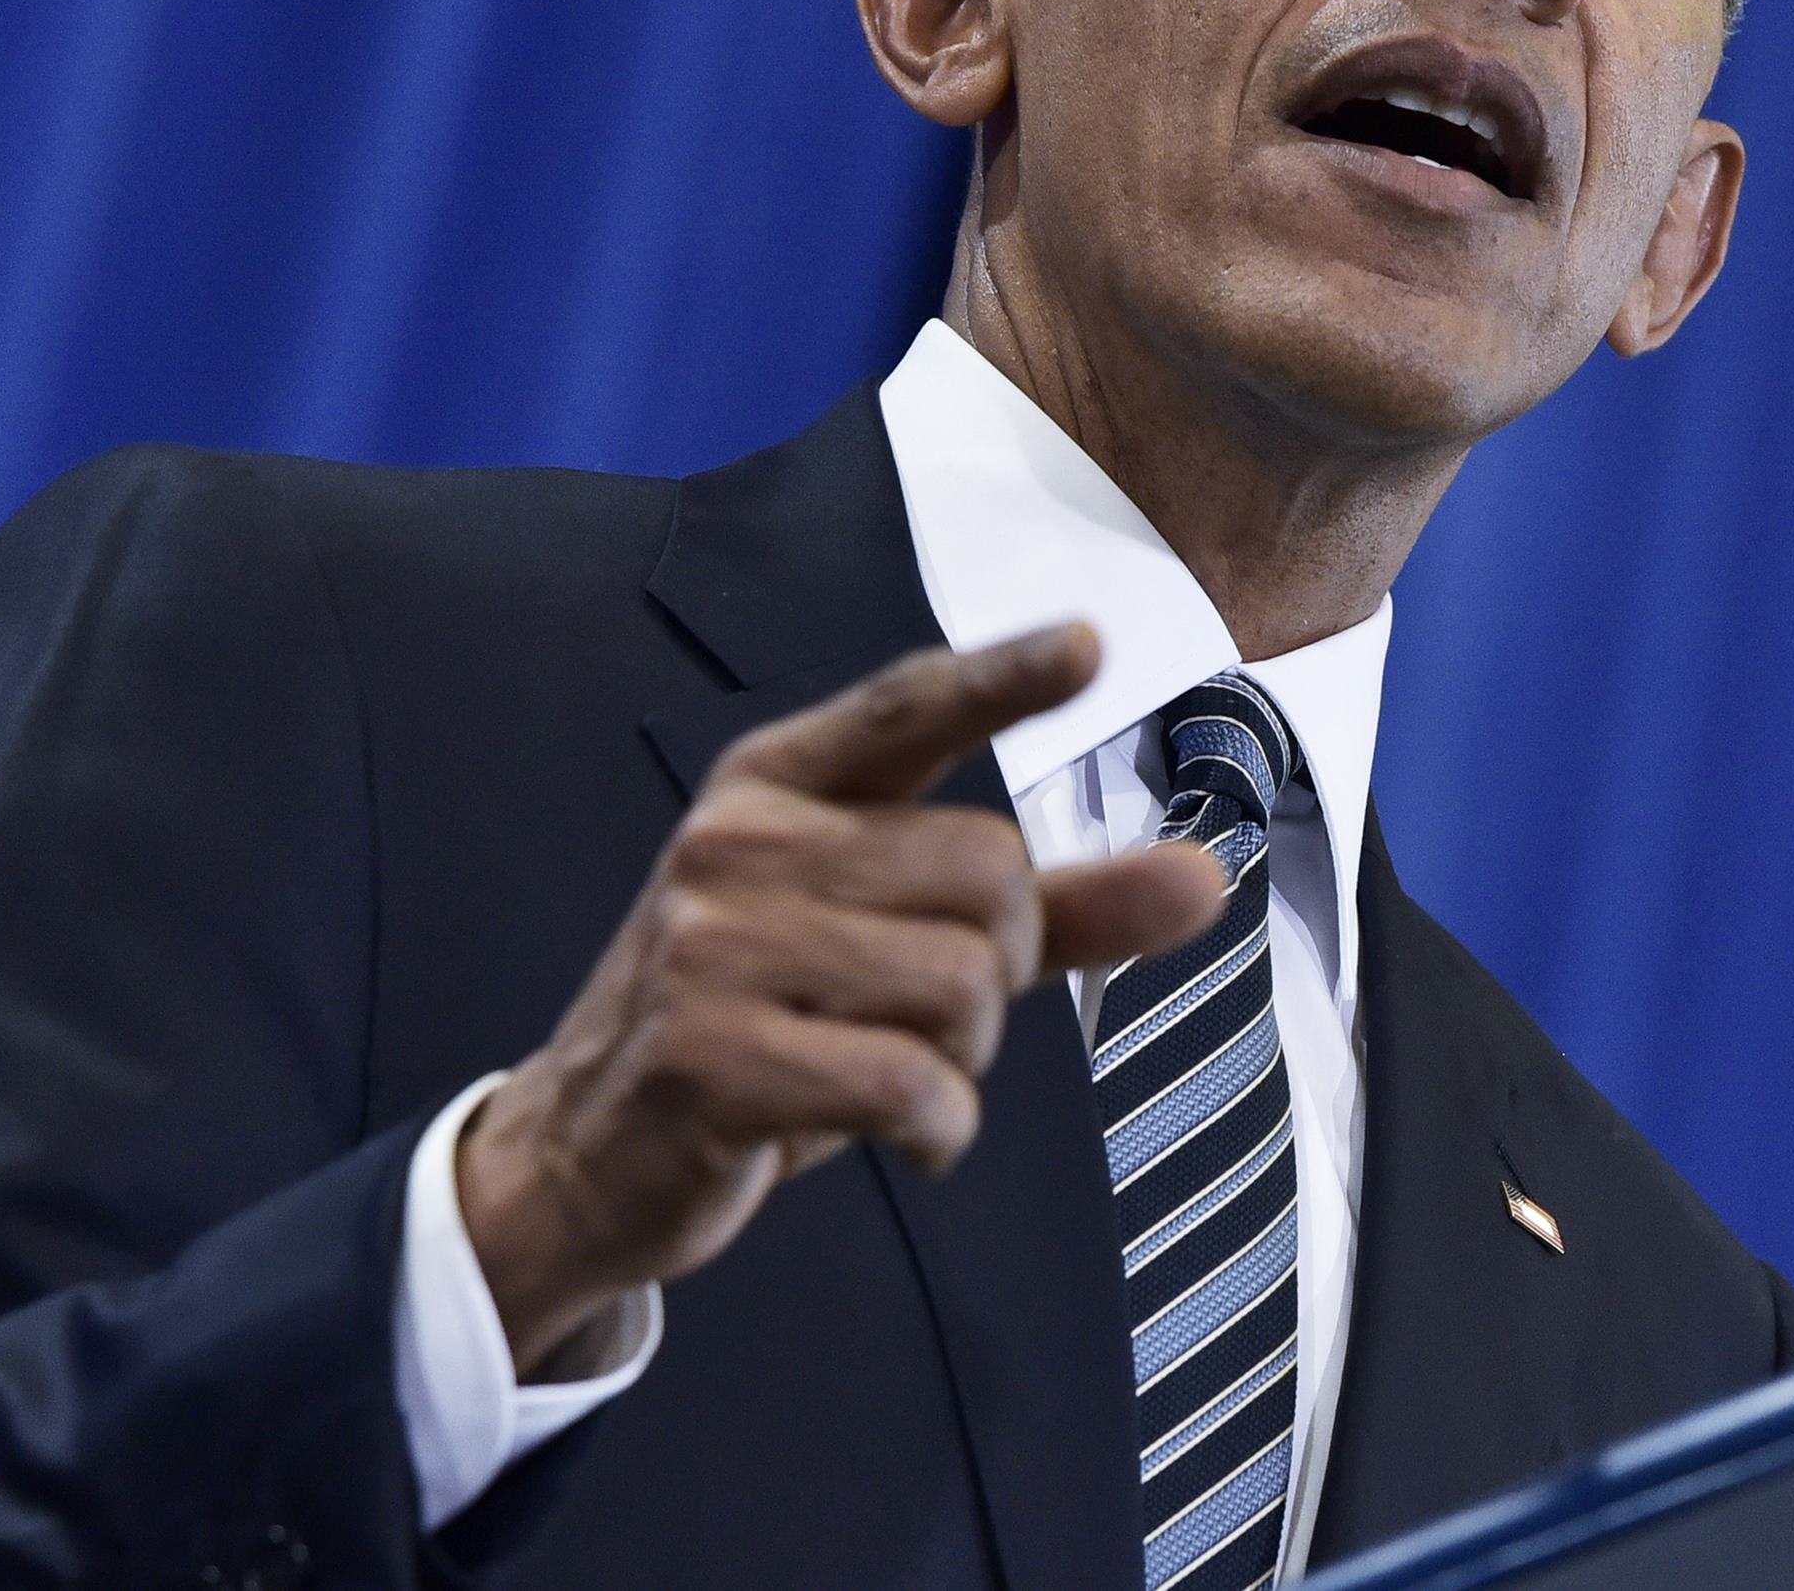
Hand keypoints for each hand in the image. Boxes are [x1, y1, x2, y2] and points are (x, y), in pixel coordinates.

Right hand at [456, 623, 1226, 1377]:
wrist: (587, 1148)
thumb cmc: (768, 1023)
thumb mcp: (895, 944)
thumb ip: (1056, 905)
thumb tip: (1206, 878)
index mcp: (777, 785)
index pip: (906, 708)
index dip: (1002, 678)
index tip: (1088, 645)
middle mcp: (738, 843)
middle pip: (990, 877)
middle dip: (1003, 968)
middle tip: (926, 1017)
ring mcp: (712, 946)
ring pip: (961, 984)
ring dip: (967, 1057)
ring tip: (892, 1071)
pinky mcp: (707, 1055)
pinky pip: (908, 1082)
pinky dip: (938, 1127)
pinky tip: (900, 1134)